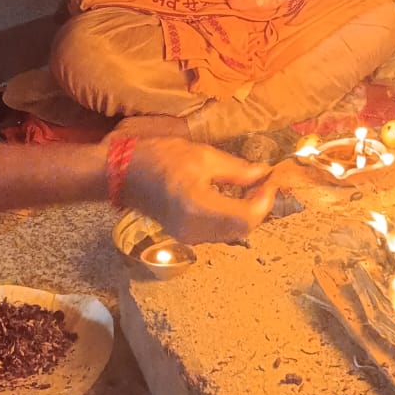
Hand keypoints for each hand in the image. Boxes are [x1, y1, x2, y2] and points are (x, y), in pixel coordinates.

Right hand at [124, 137, 274, 243]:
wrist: (123, 174)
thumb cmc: (161, 158)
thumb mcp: (203, 156)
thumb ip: (237, 169)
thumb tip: (264, 174)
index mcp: (199, 208)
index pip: (247, 217)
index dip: (265, 201)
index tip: (271, 180)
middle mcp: (195, 230)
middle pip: (242, 228)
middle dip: (259, 207)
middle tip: (264, 183)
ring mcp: (189, 237)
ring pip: (232, 232)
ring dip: (247, 213)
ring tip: (251, 188)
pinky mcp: (185, 237)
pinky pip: (218, 232)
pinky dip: (232, 217)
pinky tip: (233, 198)